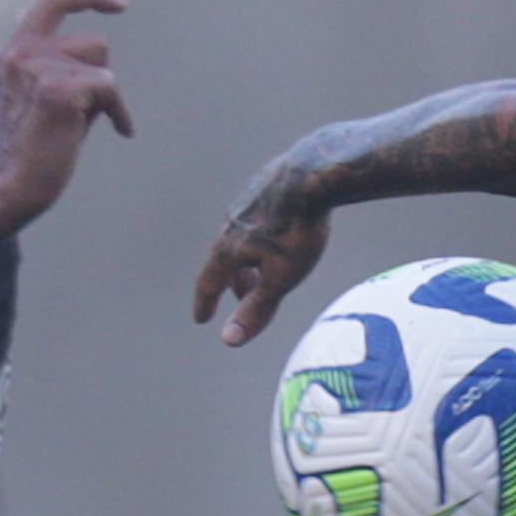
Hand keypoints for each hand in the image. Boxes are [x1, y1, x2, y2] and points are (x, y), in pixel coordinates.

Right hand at [0, 0, 130, 230]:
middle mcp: (24, 53)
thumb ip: (60, 71)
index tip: (121, 6)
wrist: (11, 185)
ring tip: (82, 124)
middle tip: (83, 114)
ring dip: (105, 95)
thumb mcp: (39, 97)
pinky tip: (119, 131)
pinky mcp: (59, 88)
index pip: (53, 1)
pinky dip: (120, 112)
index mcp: (15, 52)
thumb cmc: (32, 151)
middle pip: (94, 43)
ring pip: (103, 63)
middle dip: (100, 77)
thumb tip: (100, 64)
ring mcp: (40, 68)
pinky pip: (110, 88)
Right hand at [191, 150, 332, 346]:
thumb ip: (255, 309)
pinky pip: (257, 220)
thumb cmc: (298, 231)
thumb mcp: (279, 279)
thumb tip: (229, 340)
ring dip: (248, 259)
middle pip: (226, 261)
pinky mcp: (264, 186)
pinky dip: (261, 236)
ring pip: (241, 239)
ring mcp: (246, 203)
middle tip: (245, 297)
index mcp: (228, 248)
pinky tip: (280, 233)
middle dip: (235, 282)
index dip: (206, 303)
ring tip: (267, 266)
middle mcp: (230, 225)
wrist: (314, 175)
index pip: (209, 282)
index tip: (202, 318)